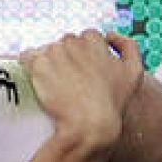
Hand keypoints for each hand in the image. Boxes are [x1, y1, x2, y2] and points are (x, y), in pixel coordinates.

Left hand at [21, 30, 144, 150]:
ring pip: (47, 51)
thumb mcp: (134, 73)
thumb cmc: (112, 103)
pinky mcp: (37, 65)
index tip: (85, 74)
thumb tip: (111, 35)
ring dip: (49, 64)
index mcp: (94, 40)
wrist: (89, 126)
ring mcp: (54, 52)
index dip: (85, 58)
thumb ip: (129, 46)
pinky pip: (27, 58)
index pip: (86, 39)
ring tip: (56, 87)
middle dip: (67, 59)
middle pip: (65, 44)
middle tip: (71, 83)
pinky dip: (30, 69)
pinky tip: (40, 84)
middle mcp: (73, 42)